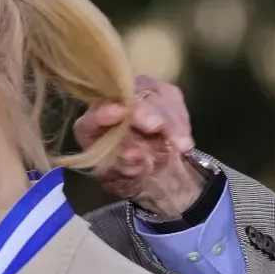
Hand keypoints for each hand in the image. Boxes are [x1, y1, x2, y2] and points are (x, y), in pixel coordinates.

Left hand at [74, 75, 202, 216]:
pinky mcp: (159, 93)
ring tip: (181, 145)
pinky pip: (172, 98)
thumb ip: (127, 168)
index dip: (103, 114)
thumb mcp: (126, 181)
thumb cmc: (130, 174)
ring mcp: (134, 95)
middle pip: (126, 97)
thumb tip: (134, 154)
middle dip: (143, 110)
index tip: (118, 113)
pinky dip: (181, 120)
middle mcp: (109, 105)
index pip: (92, 118)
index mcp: (90, 129)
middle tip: (156, 126)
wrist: (153, 169)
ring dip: (169, 119)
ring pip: (152, 94)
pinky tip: (184, 141)